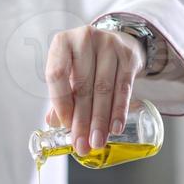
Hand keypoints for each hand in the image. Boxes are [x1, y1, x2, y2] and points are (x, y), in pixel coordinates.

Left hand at [44, 25, 145, 153]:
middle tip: (82, 144)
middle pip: (82, 86)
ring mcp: (109, 44)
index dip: (60, 102)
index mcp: (62, 43)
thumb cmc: (86, 60)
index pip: (57, 74)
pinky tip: (114, 128)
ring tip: (97, 142)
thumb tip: (54, 124)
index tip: (65, 126)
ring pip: (103, 89)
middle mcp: (84, 39)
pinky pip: (123, 88)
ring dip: (100, 120)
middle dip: (82, 120)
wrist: (116, 40)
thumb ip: (62, 95)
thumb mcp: (70, 71)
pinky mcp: (128, 55)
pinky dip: (119, 110)